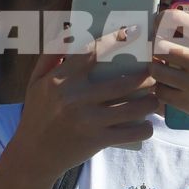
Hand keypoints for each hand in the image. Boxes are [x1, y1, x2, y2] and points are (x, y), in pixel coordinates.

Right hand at [8, 29, 159, 178]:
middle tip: (154, 72)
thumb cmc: (37, 114)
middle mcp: (76, 99)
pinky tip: (147, 124)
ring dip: (151, 101)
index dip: (115, 39)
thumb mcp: (35, 83)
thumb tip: (68, 33)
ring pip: (133, 108)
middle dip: (145, 76)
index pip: (92, 52)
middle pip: (123, 82)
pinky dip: (145, 128)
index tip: (132, 33)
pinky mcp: (97, 141)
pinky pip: (131, 133)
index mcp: (61, 80)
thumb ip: (50, 57)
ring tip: (155, 98)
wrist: (33, 155)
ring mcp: (88, 121)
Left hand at [150, 0, 188, 130]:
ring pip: (157, 71)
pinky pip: (162, 94)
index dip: (162, 17)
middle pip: (161, 46)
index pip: (175, 19)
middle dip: (156, 42)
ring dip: (155, 65)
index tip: (161, 20)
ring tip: (160, 62)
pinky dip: (159, 88)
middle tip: (158, 42)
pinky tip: (166, 82)